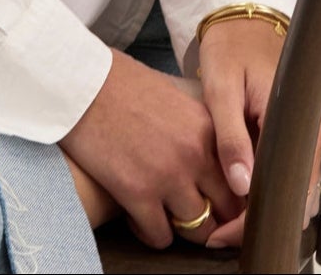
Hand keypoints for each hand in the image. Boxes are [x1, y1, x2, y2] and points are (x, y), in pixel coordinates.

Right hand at [57, 48, 243, 248]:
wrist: (80, 83)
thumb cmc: (120, 83)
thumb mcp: (173, 96)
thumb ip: (196, 127)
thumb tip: (208, 153)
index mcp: (207, 126)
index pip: (239, 176)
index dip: (232, 192)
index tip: (220, 198)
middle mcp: (194, 153)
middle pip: (225, 209)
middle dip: (214, 216)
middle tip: (196, 215)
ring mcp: (167, 176)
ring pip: (197, 228)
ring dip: (181, 226)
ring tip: (164, 214)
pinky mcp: (137, 194)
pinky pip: (160, 237)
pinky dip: (151, 233)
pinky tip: (138, 217)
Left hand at [192, 18, 320, 250]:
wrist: (242, 15)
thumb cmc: (230, 46)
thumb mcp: (222, 87)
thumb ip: (231, 136)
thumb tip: (242, 187)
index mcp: (294, 119)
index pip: (286, 188)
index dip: (254, 220)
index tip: (223, 236)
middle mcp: (308, 130)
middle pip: (294, 196)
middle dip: (259, 222)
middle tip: (220, 236)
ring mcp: (304, 131)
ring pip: (293, 188)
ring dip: (263, 209)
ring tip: (225, 224)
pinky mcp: (294, 130)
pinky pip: (287, 171)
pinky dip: (267, 190)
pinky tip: (240, 197)